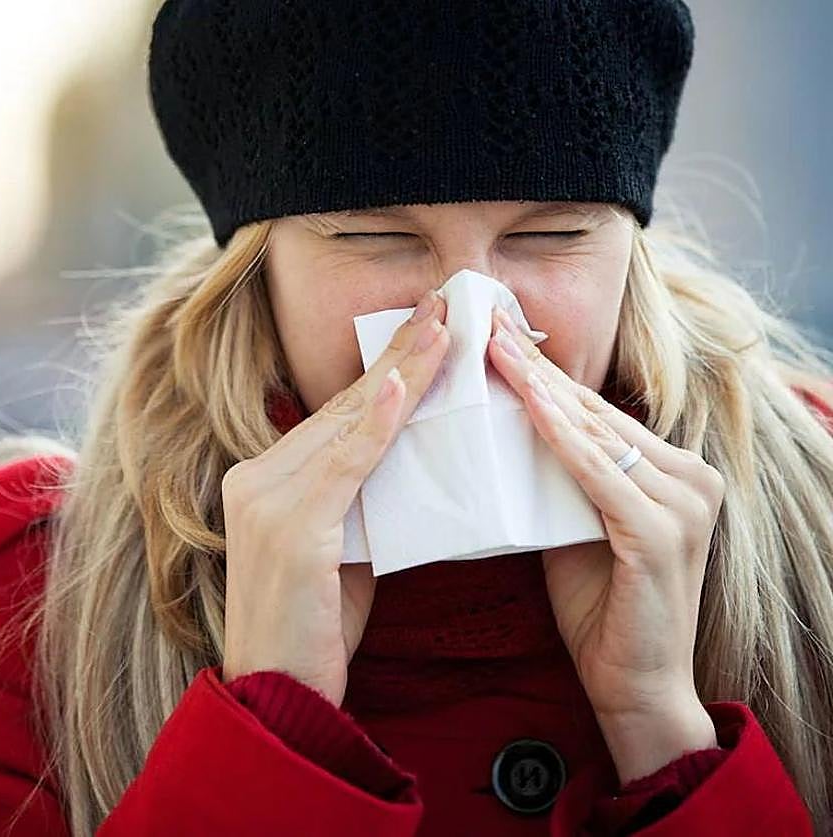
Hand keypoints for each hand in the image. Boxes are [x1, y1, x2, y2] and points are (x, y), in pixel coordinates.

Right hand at [221, 288, 451, 705]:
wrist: (277, 698)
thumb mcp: (340, 551)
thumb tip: (406, 459)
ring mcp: (266, 500)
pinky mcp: (289, 528)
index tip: (429, 328)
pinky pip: (344, 465)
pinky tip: (404, 384)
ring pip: (347, 423)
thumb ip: (359, 501)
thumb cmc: (312, 630)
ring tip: (446, 326)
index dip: (386, 369)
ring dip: (403, 370)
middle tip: (448, 303)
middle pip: (342, 405)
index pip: (337, 414)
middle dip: (401, 351)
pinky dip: (376, 423)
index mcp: (263, 478)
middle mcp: (255, 477)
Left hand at [487, 306, 724, 781]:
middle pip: (594, 411)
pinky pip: (600, 474)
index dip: (542, 372)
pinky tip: (531, 406)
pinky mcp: (662, 534)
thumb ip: (560, 478)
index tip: (494, 332)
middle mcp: (688, 477)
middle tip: (484, 321)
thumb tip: (509, 427)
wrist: (633, 685)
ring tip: (492, 347)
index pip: (595, 410)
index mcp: (669, 472)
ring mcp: (683, 503)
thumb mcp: (572, 526)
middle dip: (535, 366)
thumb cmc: (599, 607)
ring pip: (596, 433)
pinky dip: (562, 439)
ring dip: (540, 389)